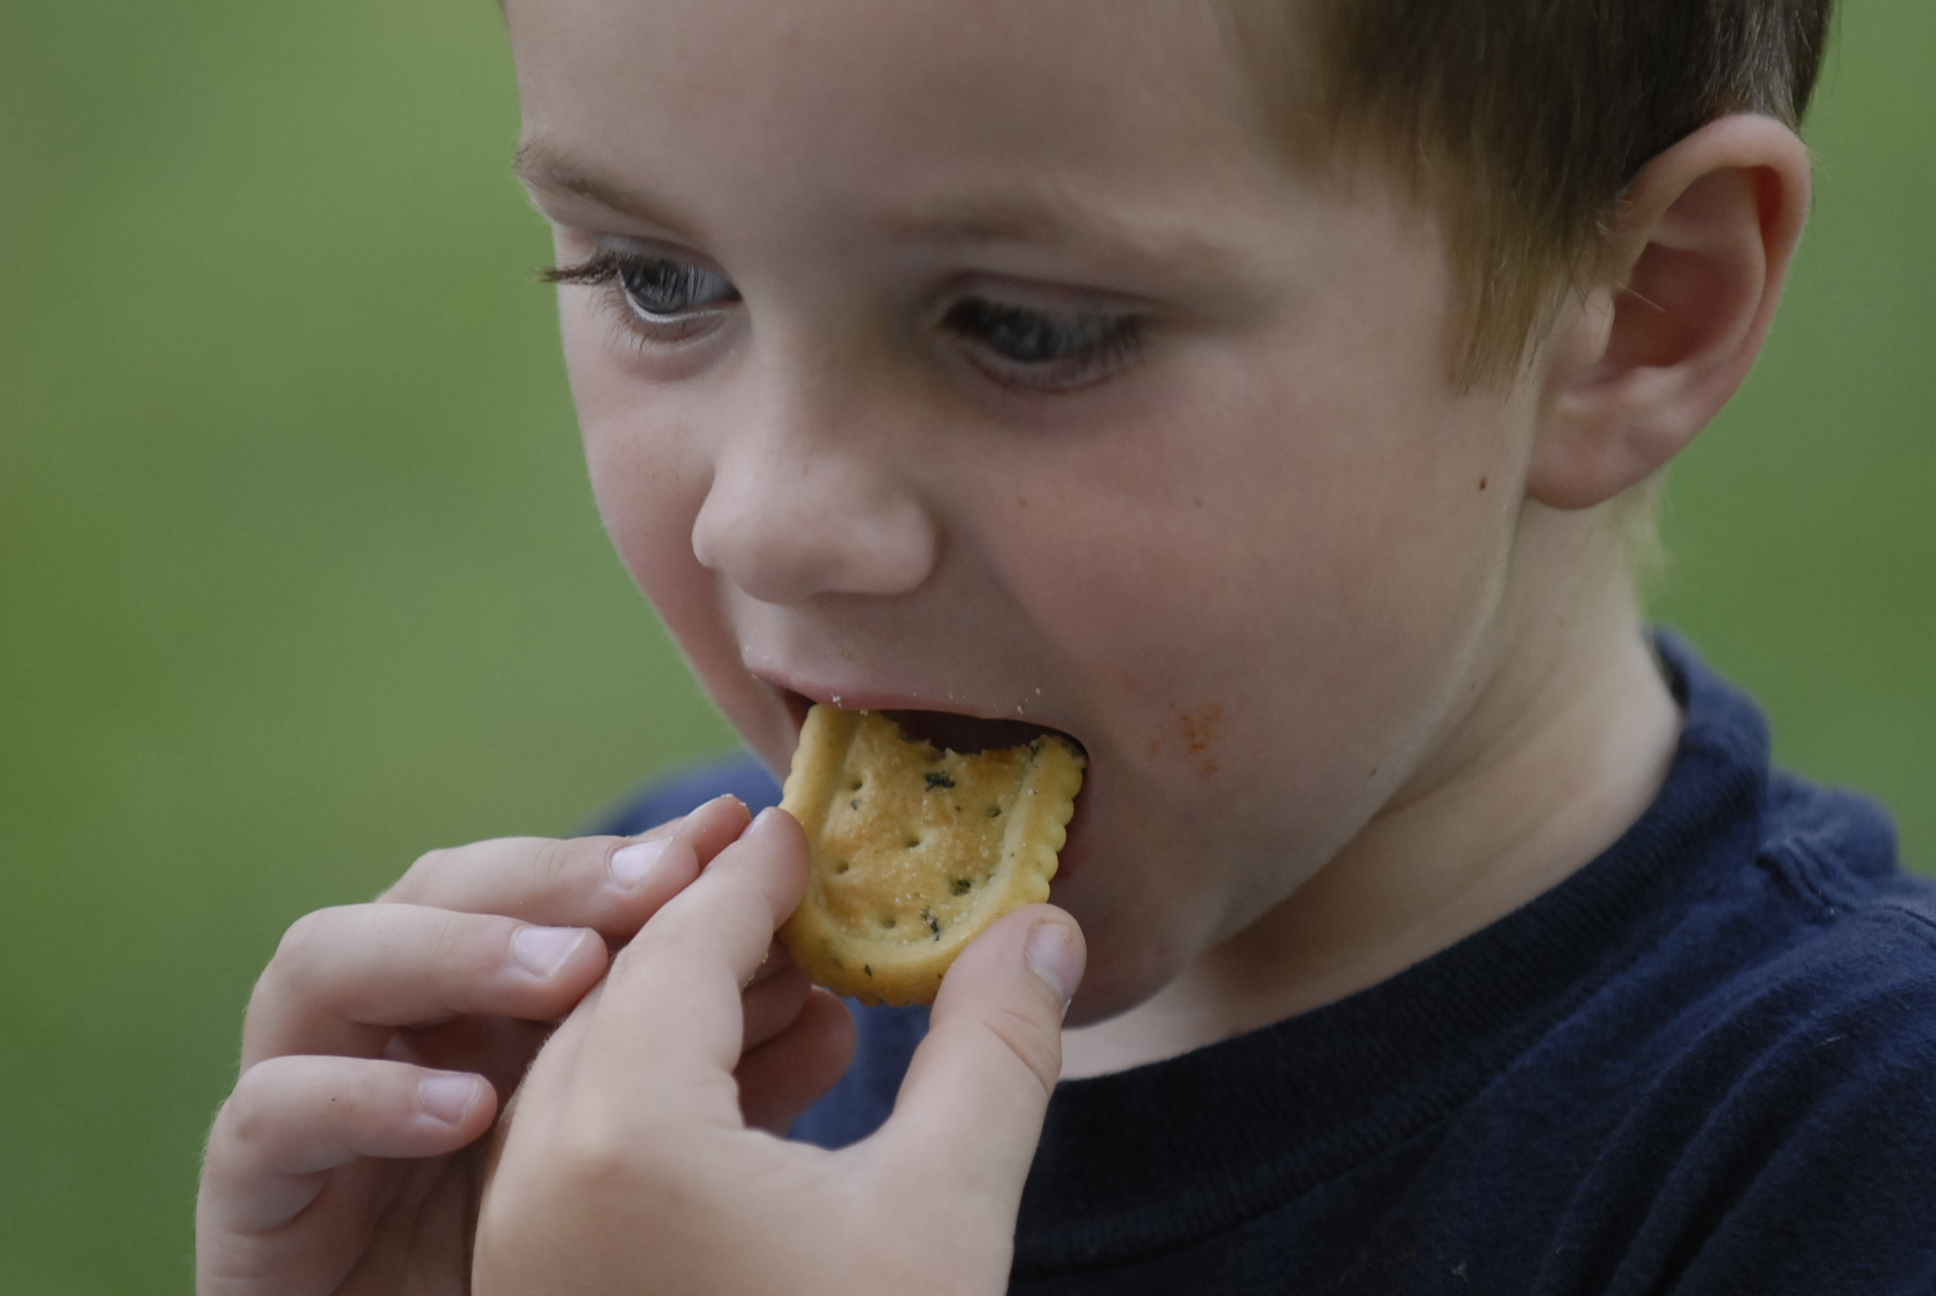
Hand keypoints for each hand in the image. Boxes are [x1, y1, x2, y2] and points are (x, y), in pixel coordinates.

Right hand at [197, 794, 844, 1295]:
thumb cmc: (565, 1284)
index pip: (546, 889)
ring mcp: (309, 1100)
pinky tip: (466, 1112)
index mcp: (488, 1004)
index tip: (739, 836)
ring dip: (451, 950)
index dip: (633, 854)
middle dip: (553, 874)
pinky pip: (265, 1117)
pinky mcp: (252, 1197)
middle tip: (661, 880)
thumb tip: (833, 1001)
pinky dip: (358, 1098)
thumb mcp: (671, 1165)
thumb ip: (737, 1080)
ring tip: (570, 975)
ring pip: (323, 961)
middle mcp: (393, 1029)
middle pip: (437, 887)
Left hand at [472, 806, 1085, 1295]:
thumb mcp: (945, 1223)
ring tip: (789, 985)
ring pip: (590, 1068)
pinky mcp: (530, 1293)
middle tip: (804, 893)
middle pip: (620, 991)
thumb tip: (1043, 928)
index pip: (683, 942)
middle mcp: (539, 1178)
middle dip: (712, 930)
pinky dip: (655, 1092)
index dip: (753, 874)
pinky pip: (577, 1144)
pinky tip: (748, 1097)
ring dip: (680, 1011)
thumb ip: (993, 1055)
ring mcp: (518, 1246)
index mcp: (623, 1140)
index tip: (808, 828)